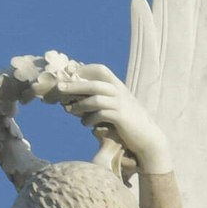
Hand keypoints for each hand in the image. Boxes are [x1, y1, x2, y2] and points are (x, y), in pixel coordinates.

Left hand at [57, 65, 171, 176]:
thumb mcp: (116, 107)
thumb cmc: (128, 124)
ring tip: (70, 111)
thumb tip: (78, 98)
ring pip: (95, 98)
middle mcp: (119, 92)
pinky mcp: (120, 118)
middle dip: (75, 84)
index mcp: (118, 86)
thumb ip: (102, 100)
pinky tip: (85, 124)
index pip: (101, 70)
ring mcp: (120, 104)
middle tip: (59, 87)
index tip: (70, 72)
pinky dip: (89, 119)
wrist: (147, 138)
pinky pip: (100, 114)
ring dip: (79, 104)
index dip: (85, 69)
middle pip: (93, 83)